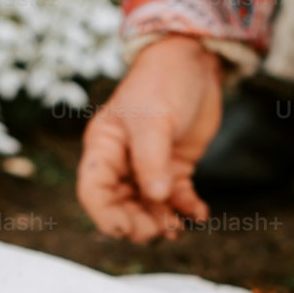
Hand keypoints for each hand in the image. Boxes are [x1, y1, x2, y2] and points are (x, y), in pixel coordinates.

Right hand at [77, 35, 222, 241]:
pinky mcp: (174, 169)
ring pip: (148, 207)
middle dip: (137, 224)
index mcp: (104, 149)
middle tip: (159, 231)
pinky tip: (199, 214)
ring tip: (177, 229)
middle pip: (121, 206)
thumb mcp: (154, 120)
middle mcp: (122, 163)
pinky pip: (176, 198)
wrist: (195, 61)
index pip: (94, 191)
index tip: (127, 230)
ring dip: (162, 221)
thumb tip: (157, 197)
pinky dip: (186, 209)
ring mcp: (149, 168)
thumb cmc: (163, 82)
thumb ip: (153, 161)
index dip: (106, 216)